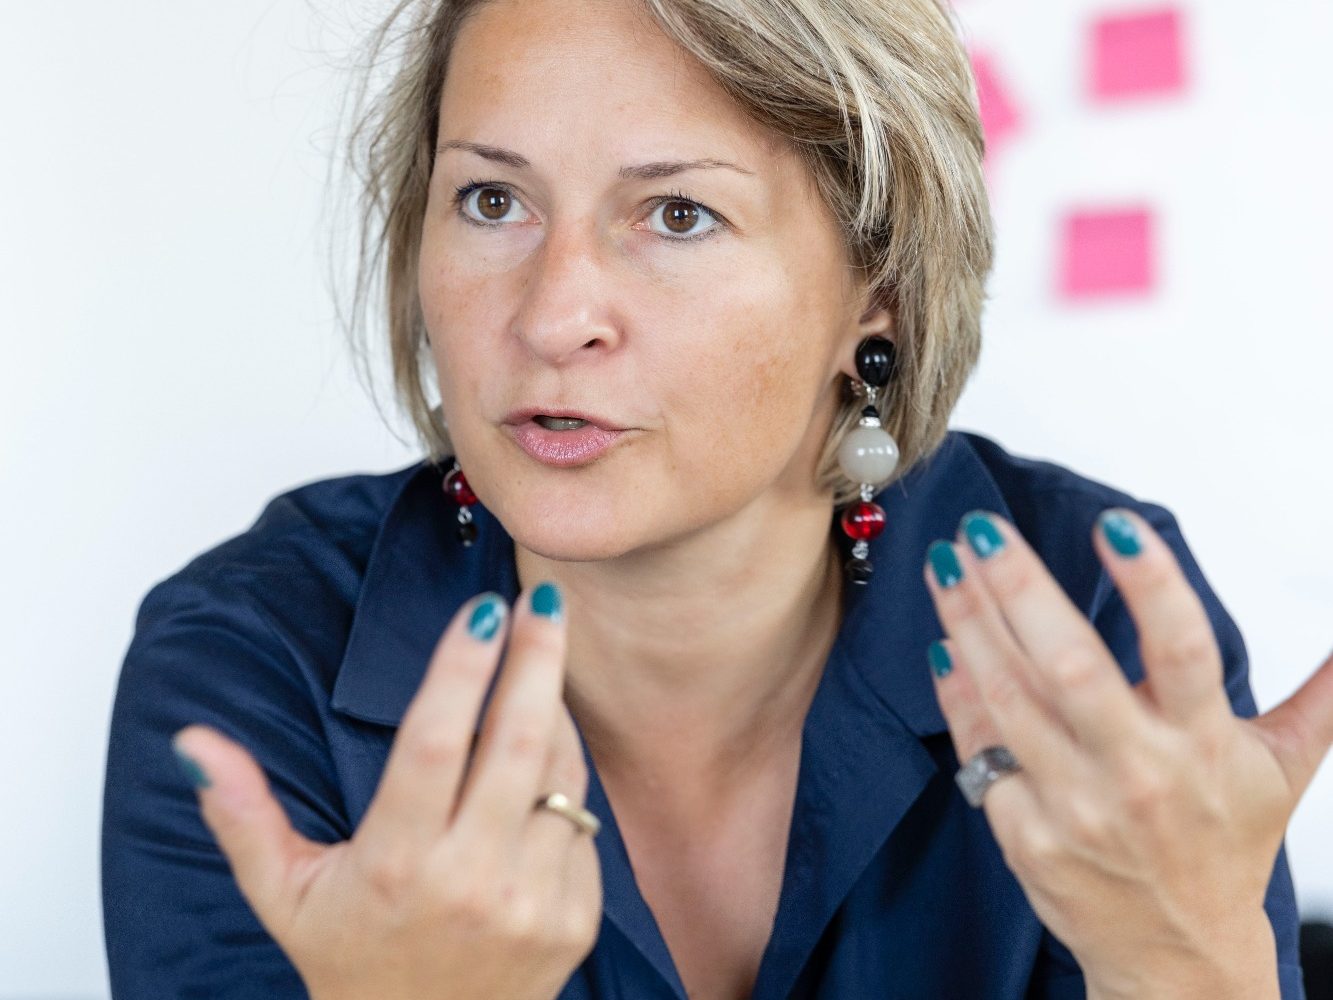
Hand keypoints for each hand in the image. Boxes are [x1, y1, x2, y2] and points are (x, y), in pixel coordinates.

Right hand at [171, 584, 602, 999]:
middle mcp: (469, 881)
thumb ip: (243, 815)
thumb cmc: (353, 960)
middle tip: (546, 601)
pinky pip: (583, 820)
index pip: (432, 743)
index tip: (483, 609)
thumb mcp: (284, 895)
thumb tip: (194, 742)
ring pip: (560, 775)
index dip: (460, 669)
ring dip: (554, 709)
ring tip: (542, 660)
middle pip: (515, 743)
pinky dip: (568, 774)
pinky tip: (549, 744)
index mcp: (394, 864)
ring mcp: (531, 901)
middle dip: (537, 659)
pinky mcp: (575, 917)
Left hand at [923, 508, 1332, 998]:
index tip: (1113, 524)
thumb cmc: (1221, 845)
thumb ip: (1319, 697)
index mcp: (1204, 744)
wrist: (1174, 953)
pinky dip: (958, 693)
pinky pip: (980, 748)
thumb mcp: (1282, 769)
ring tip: (944, 561)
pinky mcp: (1025, 833)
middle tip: (982, 527)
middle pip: (1071, 667)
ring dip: (969, 622)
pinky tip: (942, 643)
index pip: (1183, 651)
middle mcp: (1137, 772)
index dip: (1151, 585)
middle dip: (1018, 590)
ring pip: (1009, 697)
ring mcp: (1074, 806)